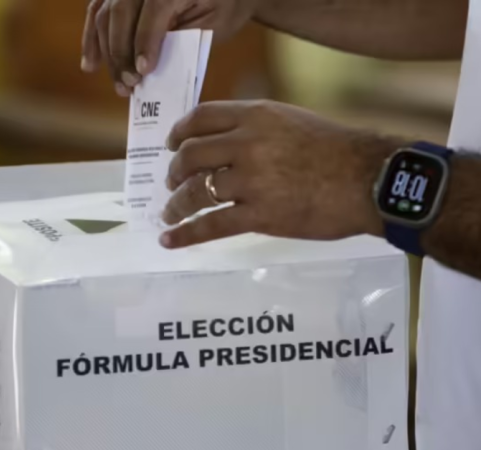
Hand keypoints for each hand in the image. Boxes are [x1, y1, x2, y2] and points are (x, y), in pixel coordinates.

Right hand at [81, 0, 260, 95]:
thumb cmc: (224, 4)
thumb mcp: (214, 22)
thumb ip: (182, 40)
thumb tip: (149, 68)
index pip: (153, 8)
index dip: (144, 42)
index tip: (142, 73)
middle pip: (120, 12)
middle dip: (120, 53)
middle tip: (128, 85)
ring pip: (104, 14)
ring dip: (105, 53)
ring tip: (118, 84)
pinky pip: (96, 9)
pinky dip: (91, 38)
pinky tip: (90, 65)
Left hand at [159, 100, 402, 248]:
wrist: (371, 181)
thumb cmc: (337, 151)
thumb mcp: (292, 121)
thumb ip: (256, 128)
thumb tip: (223, 143)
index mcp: (256, 117)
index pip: (201, 118)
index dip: (179, 132)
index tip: (171, 144)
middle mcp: (247, 144)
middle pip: (190, 155)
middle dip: (174, 171)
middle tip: (172, 182)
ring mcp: (251, 181)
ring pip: (195, 192)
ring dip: (176, 204)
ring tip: (170, 213)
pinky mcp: (259, 215)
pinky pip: (210, 225)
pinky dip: (185, 234)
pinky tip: (170, 239)